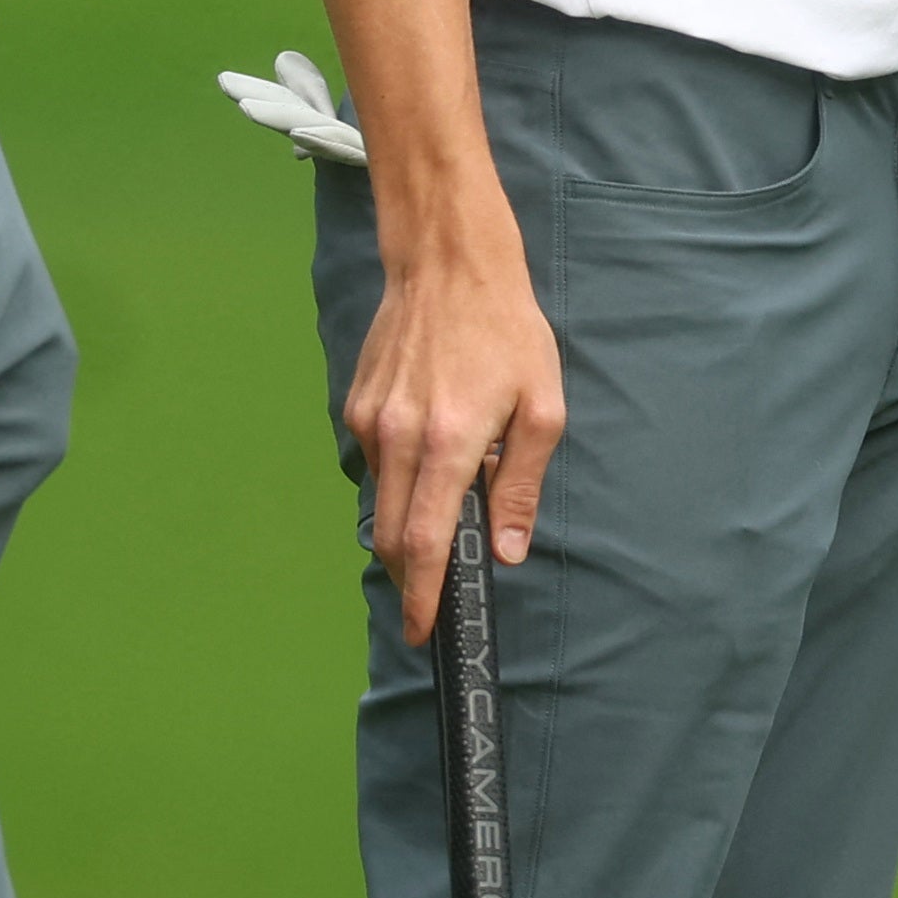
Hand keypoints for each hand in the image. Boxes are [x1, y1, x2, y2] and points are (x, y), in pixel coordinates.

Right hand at [348, 246, 565, 641]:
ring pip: (382, 502)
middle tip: (434, 595)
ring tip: (444, 512)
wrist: (449, 265)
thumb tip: (507, 549)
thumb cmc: (507, 332)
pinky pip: (374, 465)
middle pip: (393, 537)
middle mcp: (399, 438)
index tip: (423, 631)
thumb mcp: (541, 406)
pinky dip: (398, 479)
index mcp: (450, 442)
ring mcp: (370, 422)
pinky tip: (428, 454)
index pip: (426, 543)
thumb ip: (522, 483)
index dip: (423, 596)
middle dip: (411, 576)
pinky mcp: (356, 407)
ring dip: (407, 525)